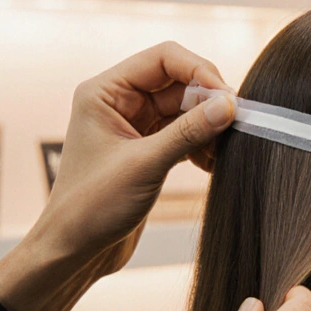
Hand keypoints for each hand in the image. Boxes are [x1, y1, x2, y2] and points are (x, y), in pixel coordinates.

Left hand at [0, 42, 235, 310]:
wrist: (74, 251)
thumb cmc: (91, 208)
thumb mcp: (145, 166)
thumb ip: (188, 132)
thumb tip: (228, 106)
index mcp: (105, 92)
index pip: (164, 58)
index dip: (200, 71)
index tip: (228, 98)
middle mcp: (119, 102)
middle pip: (179, 82)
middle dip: (209, 100)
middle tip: (237, 124)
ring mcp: (134, 126)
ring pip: (185, 109)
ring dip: (209, 125)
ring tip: (227, 148)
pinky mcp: (147, 150)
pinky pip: (184, 133)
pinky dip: (203, 144)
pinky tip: (215, 163)